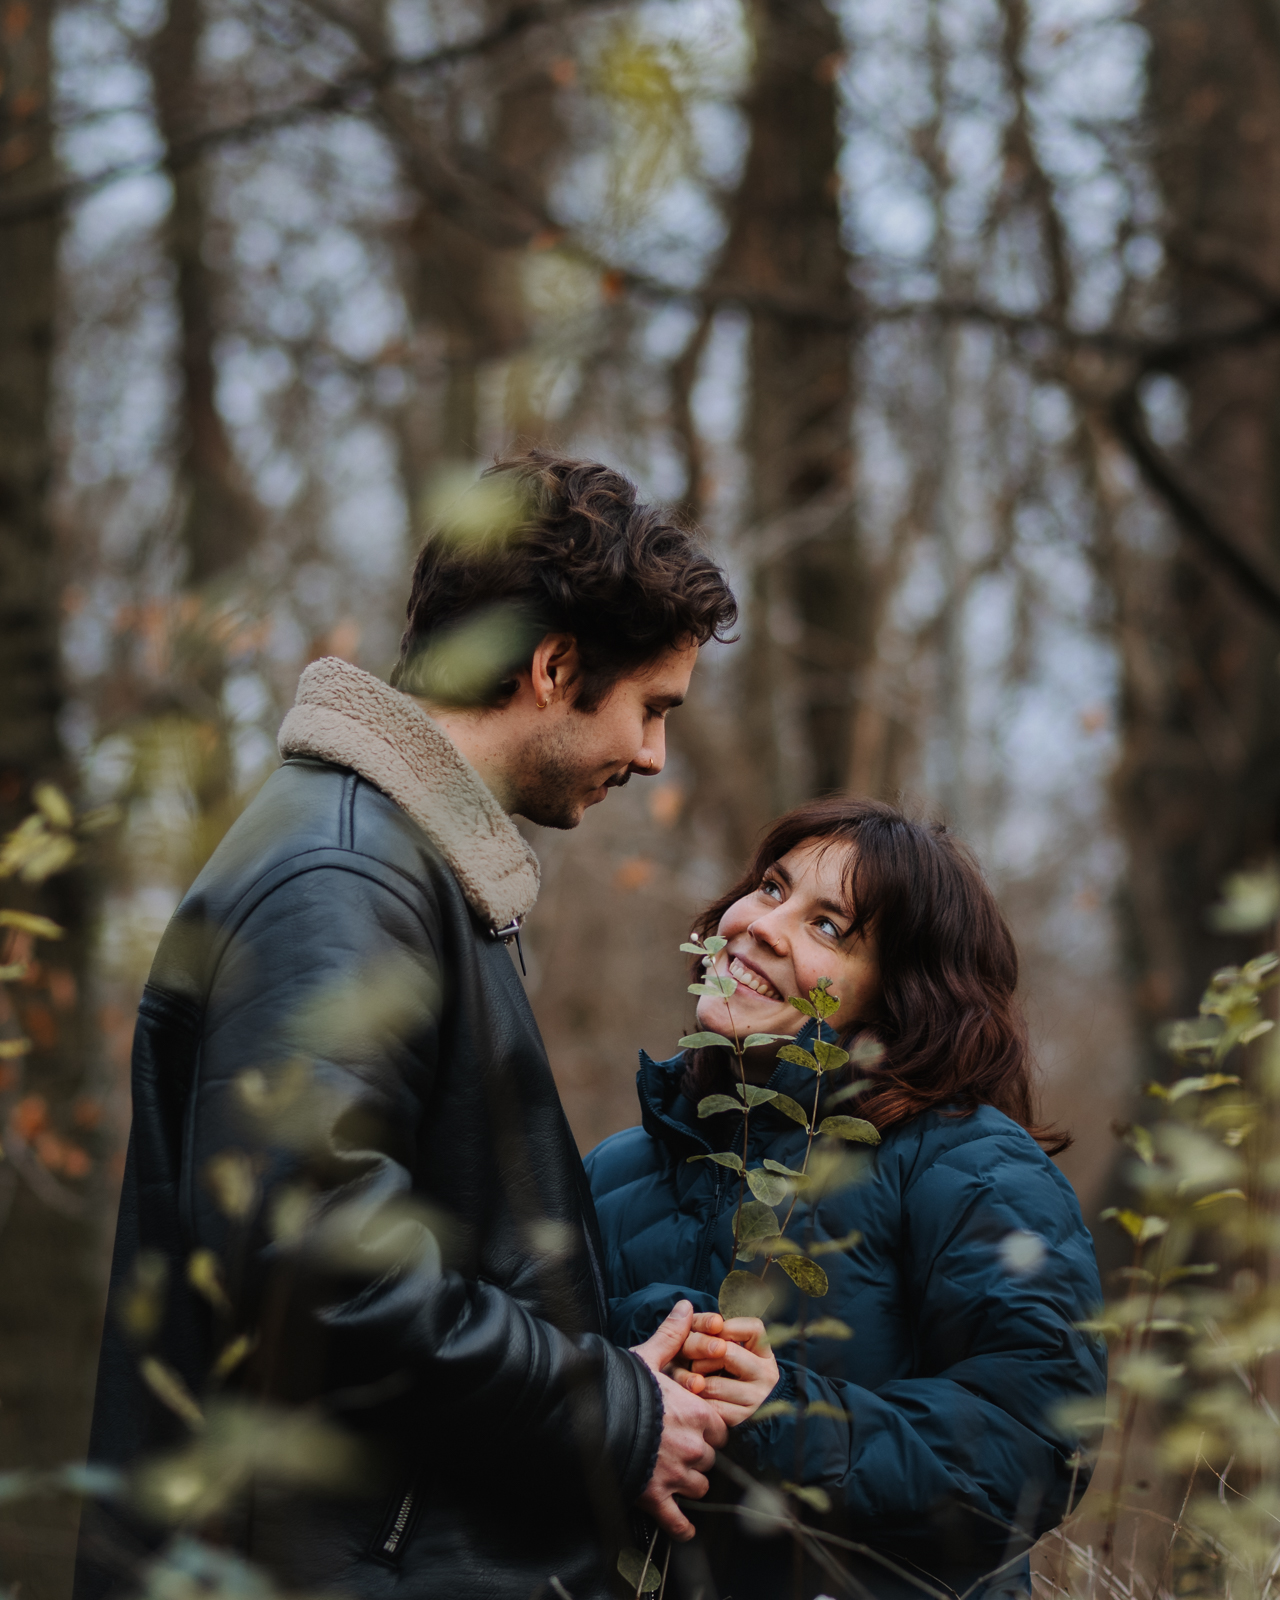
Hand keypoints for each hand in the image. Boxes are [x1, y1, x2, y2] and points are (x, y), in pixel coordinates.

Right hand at [632, 1301, 729, 1539]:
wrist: (592, 1422)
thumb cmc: (621, 1388)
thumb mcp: (648, 1357)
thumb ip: (672, 1335)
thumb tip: (686, 1305)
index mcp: (696, 1413)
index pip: (719, 1429)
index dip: (708, 1428)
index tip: (695, 1427)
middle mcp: (693, 1446)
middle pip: (710, 1459)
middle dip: (697, 1456)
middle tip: (679, 1450)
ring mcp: (676, 1475)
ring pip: (699, 1487)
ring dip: (688, 1484)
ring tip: (675, 1479)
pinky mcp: (656, 1498)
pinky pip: (678, 1521)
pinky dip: (681, 1526)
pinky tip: (684, 1527)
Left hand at [671, 1313, 779, 1427]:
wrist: (724, 1419)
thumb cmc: (717, 1373)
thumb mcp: (716, 1347)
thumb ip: (704, 1329)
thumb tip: (684, 1306)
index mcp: (763, 1352)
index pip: (753, 1328)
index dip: (726, 1326)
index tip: (709, 1329)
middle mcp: (767, 1373)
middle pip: (727, 1352)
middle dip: (699, 1351)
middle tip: (687, 1356)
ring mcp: (756, 1398)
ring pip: (713, 1383)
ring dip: (692, 1381)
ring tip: (688, 1379)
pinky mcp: (742, 1421)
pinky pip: (710, 1408)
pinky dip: (695, 1403)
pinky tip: (692, 1398)